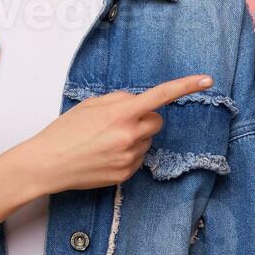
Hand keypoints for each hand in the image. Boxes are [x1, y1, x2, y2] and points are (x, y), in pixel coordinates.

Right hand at [13, 74, 213, 195]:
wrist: (47, 164)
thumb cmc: (65, 131)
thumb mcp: (91, 105)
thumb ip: (120, 100)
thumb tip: (138, 102)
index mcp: (121, 114)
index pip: (161, 96)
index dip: (186, 86)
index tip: (207, 80)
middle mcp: (130, 136)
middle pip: (157, 121)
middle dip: (144, 118)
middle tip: (119, 122)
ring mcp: (129, 158)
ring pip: (147, 141)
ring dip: (134, 137)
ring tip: (104, 141)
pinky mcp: (126, 175)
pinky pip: (138, 159)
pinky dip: (127, 154)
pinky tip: (104, 155)